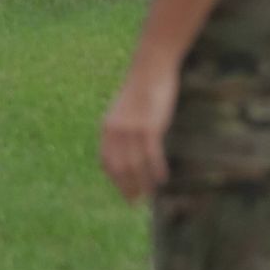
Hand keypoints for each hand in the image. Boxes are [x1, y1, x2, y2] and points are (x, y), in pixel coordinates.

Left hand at [100, 58, 177, 201]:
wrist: (151, 67)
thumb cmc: (141, 88)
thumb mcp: (125, 110)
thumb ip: (123, 129)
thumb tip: (128, 148)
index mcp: (107, 127)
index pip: (106, 161)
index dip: (114, 179)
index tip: (123, 191)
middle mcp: (116, 131)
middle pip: (120, 168)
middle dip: (127, 187)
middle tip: (136, 201)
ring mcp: (132, 130)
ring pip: (136, 166)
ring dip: (143, 183)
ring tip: (151, 195)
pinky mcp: (149, 127)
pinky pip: (152, 156)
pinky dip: (156, 171)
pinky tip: (162, 179)